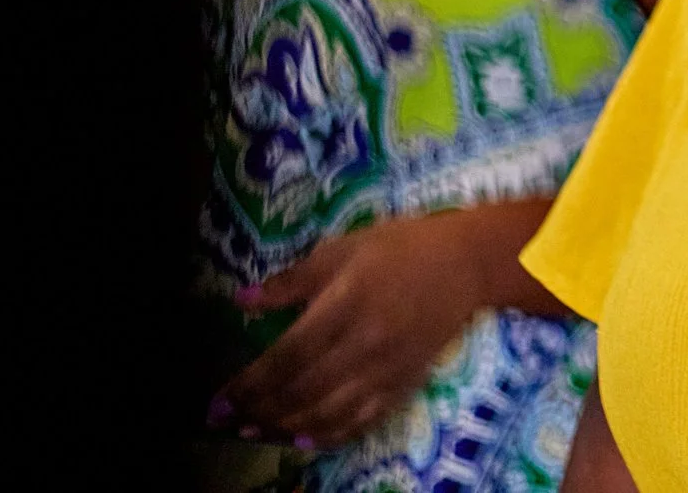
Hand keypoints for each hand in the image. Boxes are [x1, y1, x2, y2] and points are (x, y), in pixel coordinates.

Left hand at [215, 200, 553, 448]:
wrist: (467, 263)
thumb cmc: (400, 247)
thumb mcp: (342, 250)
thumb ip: (291, 280)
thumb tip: (241, 302)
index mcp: (345, 304)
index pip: (287, 357)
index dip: (249, 384)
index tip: (220, 399)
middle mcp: (364, 343)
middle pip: (302, 391)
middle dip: (260, 411)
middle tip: (229, 421)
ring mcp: (387, 368)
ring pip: (328, 413)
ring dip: (287, 428)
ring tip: (258, 431)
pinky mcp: (405, 382)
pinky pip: (362, 420)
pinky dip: (330, 436)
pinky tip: (306, 440)